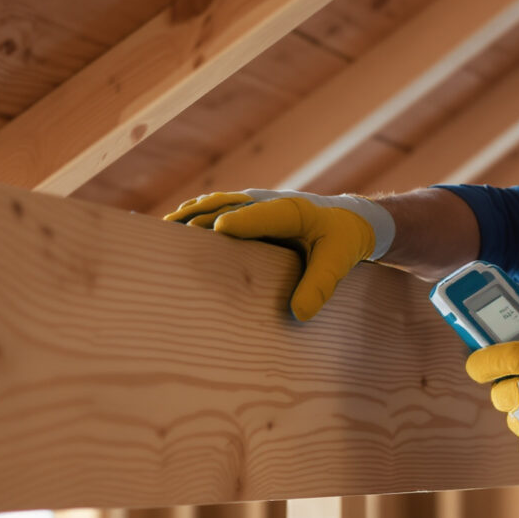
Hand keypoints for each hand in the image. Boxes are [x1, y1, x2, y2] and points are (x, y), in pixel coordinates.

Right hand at [165, 189, 395, 320]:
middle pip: (230, 205)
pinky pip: (222, 208)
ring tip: (166, 228)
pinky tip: (181, 226)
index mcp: (293, 211)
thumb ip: (320, 286)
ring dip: (194, 213)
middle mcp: (271, 202)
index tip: (217, 229)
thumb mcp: (340, 262)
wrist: (353, 219)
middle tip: (173, 231)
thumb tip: (298, 315)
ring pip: (221, 203)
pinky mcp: (254, 211)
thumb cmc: (346, 239)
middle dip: (203, 216)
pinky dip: (200, 214)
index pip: (262, 214)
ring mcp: (260, 204)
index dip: (241, 220)